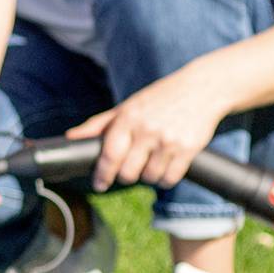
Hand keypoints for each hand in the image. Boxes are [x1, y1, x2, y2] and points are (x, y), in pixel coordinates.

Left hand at [68, 74, 230, 192]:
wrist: (202, 88)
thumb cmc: (160, 98)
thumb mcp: (128, 106)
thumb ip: (99, 124)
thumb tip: (71, 137)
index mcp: (128, 118)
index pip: (109, 155)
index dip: (102, 175)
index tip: (99, 184)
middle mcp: (147, 130)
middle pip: (128, 173)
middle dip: (126, 175)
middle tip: (131, 168)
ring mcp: (168, 141)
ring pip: (149, 177)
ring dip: (148, 175)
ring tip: (152, 161)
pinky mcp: (188, 149)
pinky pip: (170, 178)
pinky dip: (166, 178)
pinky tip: (166, 165)